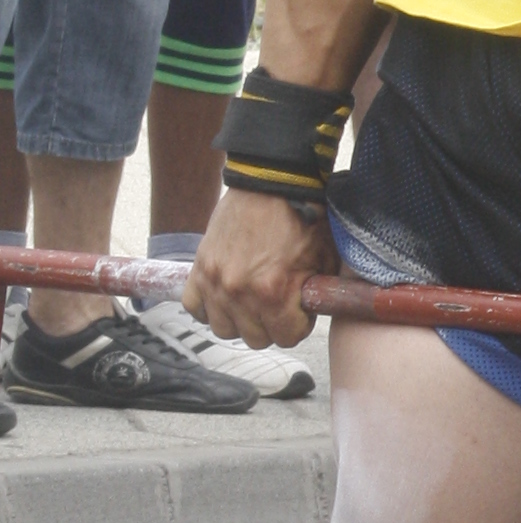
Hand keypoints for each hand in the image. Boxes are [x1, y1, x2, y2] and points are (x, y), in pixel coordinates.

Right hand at [186, 186, 333, 349]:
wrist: (271, 184)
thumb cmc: (301, 217)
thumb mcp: (324, 260)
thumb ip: (317, 295)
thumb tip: (314, 314)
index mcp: (273, 292)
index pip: (286, 338)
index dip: (297, 325)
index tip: (298, 311)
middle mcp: (240, 292)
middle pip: (255, 339)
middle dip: (271, 325)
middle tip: (277, 304)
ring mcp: (215, 281)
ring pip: (224, 329)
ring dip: (240, 320)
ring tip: (252, 301)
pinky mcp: (199, 267)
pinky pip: (194, 307)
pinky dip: (208, 306)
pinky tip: (225, 296)